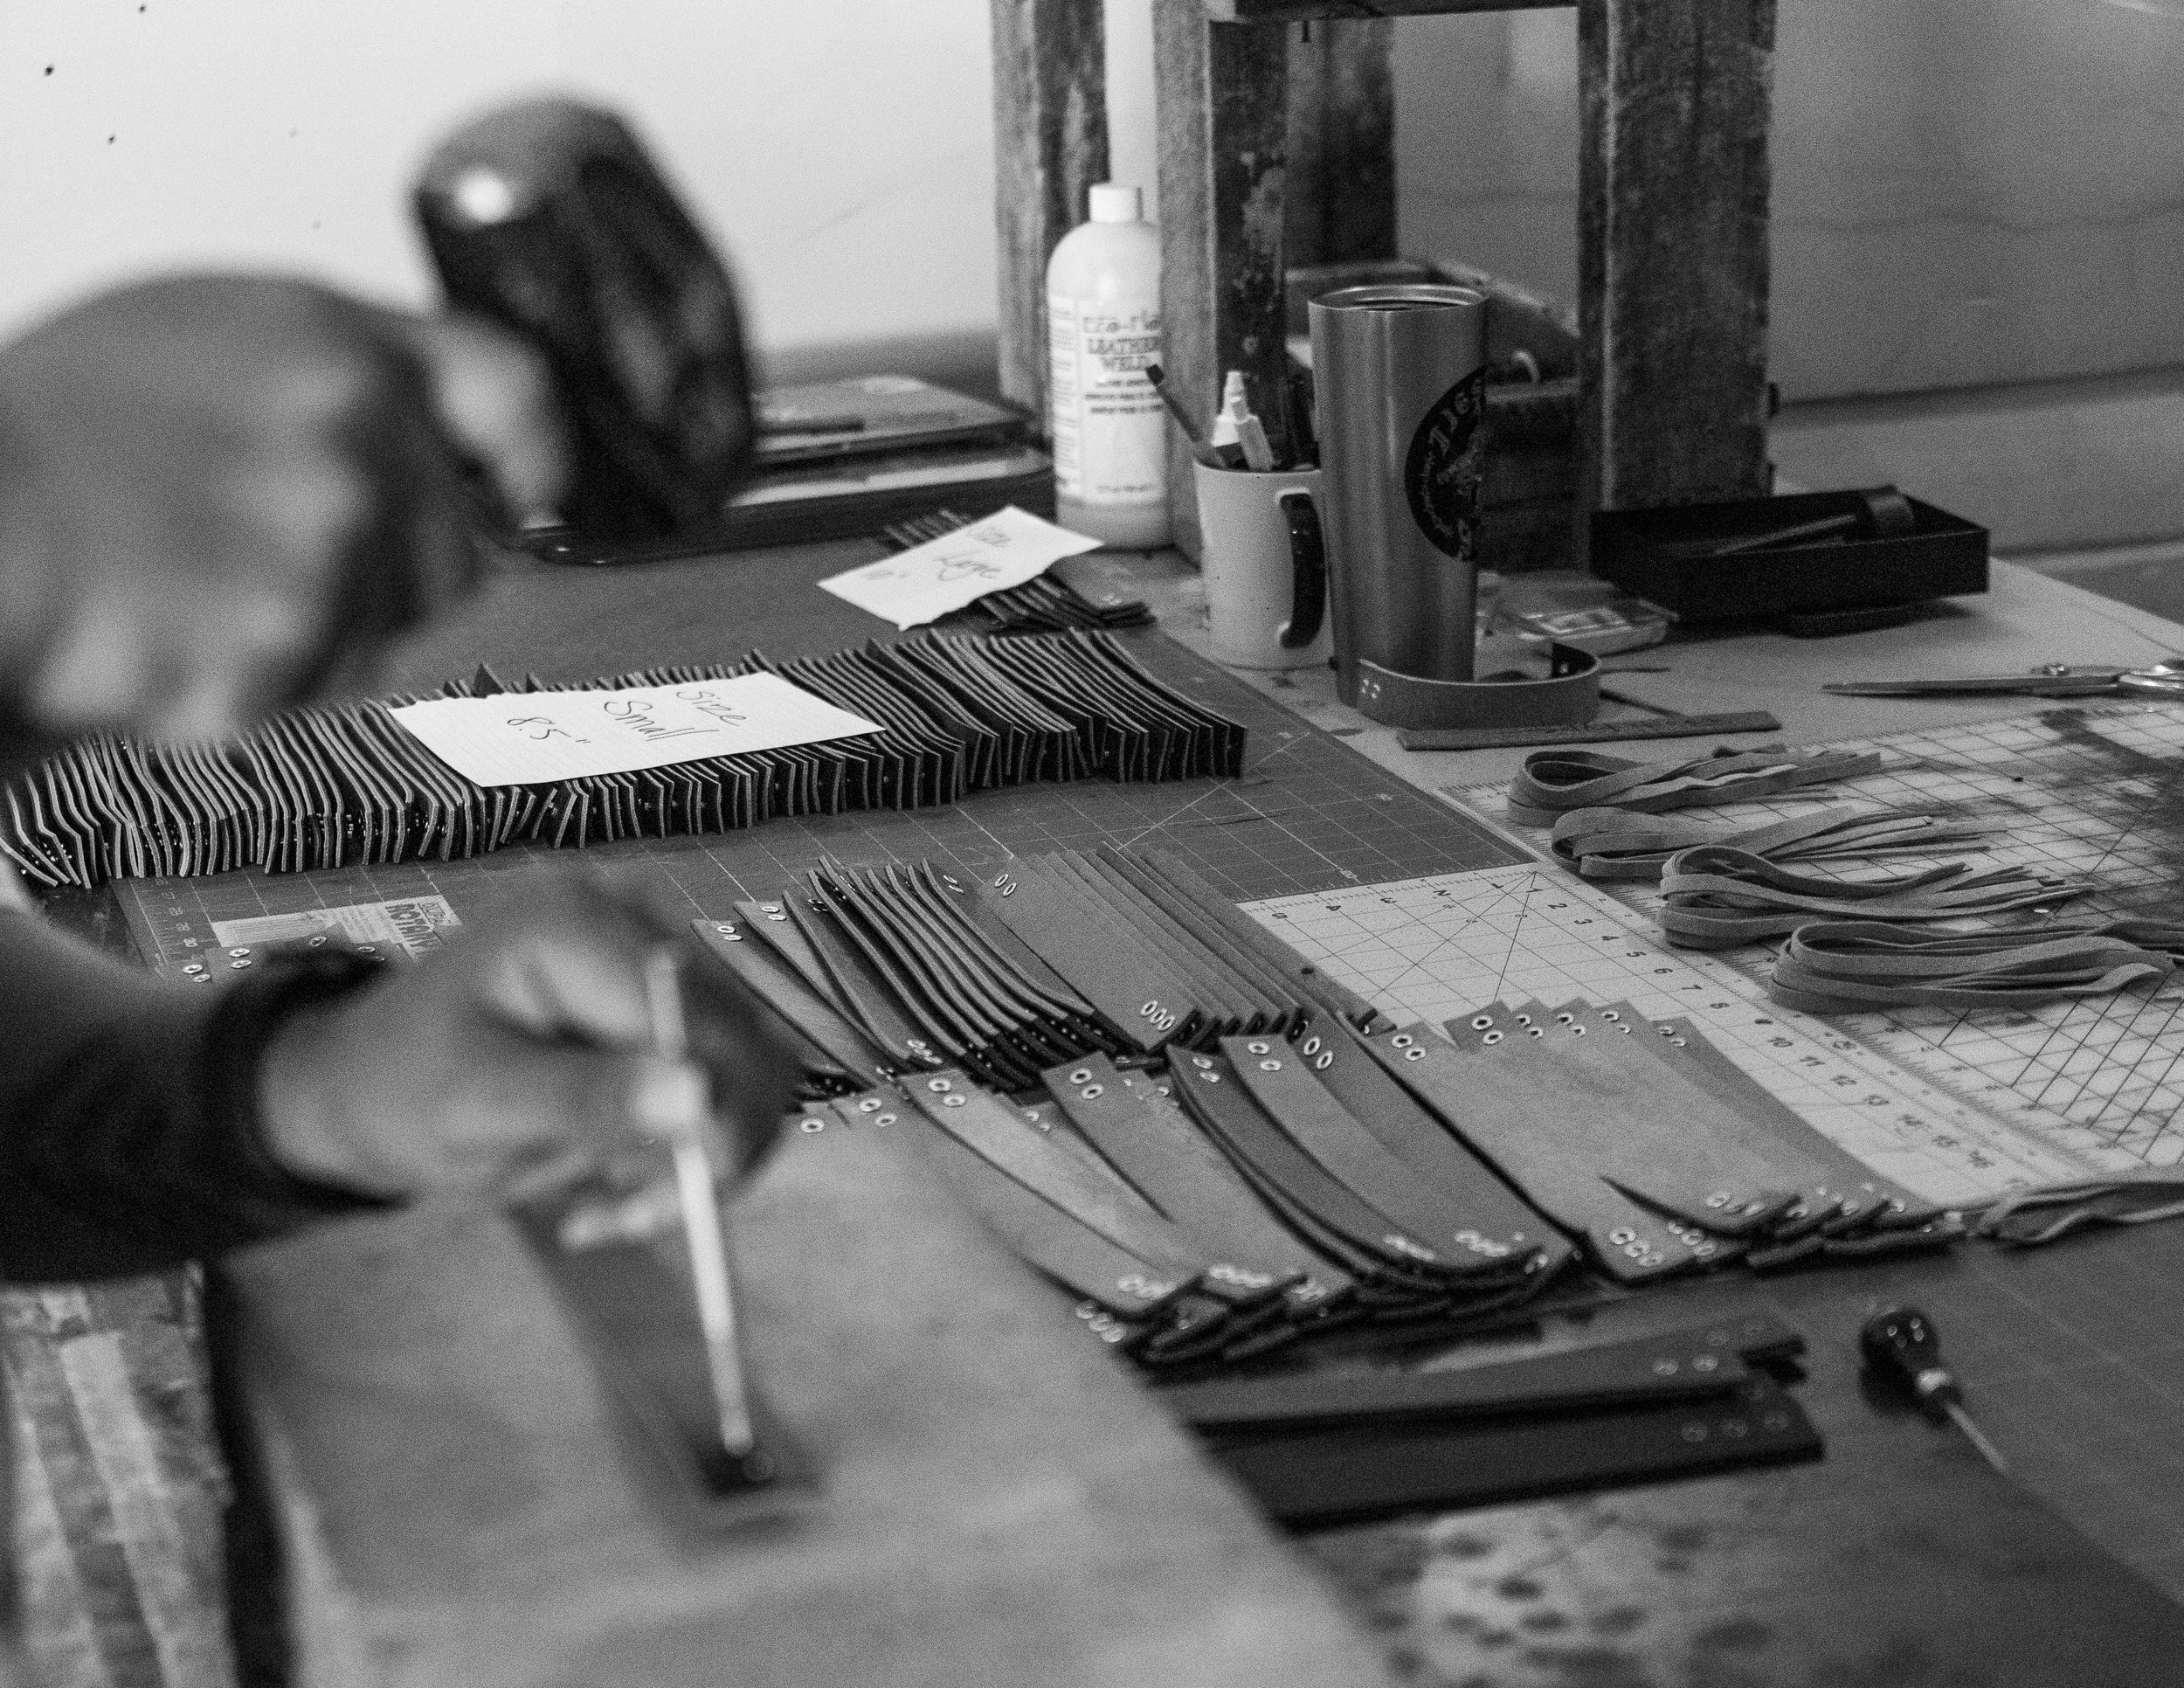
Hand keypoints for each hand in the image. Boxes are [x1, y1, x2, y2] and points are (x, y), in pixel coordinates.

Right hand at [0, 273, 564, 762]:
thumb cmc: (42, 442)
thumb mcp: (197, 349)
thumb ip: (333, 389)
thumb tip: (441, 454)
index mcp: (327, 336)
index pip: (512, 389)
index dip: (534, 459)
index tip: (529, 501)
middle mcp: (348, 423)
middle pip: (455, 554)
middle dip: (380, 587)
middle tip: (248, 573)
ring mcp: (322, 530)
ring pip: (381, 638)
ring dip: (299, 645)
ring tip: (175, 595)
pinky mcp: (280, 634)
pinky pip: (302, 698)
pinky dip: (230, 696)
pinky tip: (150, 642)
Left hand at [254, 870, 795, 1201]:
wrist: (363, 1086)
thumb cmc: (397, 1090)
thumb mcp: (477, 1107)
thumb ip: (588, 1099)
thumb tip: (701, 1098)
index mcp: (579, 922)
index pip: (705, 1017)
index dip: (720, 1113)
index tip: (681, 1203)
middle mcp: (636, 919)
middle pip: (745, 1041)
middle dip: (706, 1145)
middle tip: (630, 1215)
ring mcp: (658, 955)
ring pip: (752, 1070)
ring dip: (697, 1155)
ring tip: (610, 1200)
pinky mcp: (671, 1001)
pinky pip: (725, 1082)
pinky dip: (685, 1145)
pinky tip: (617, 1173)